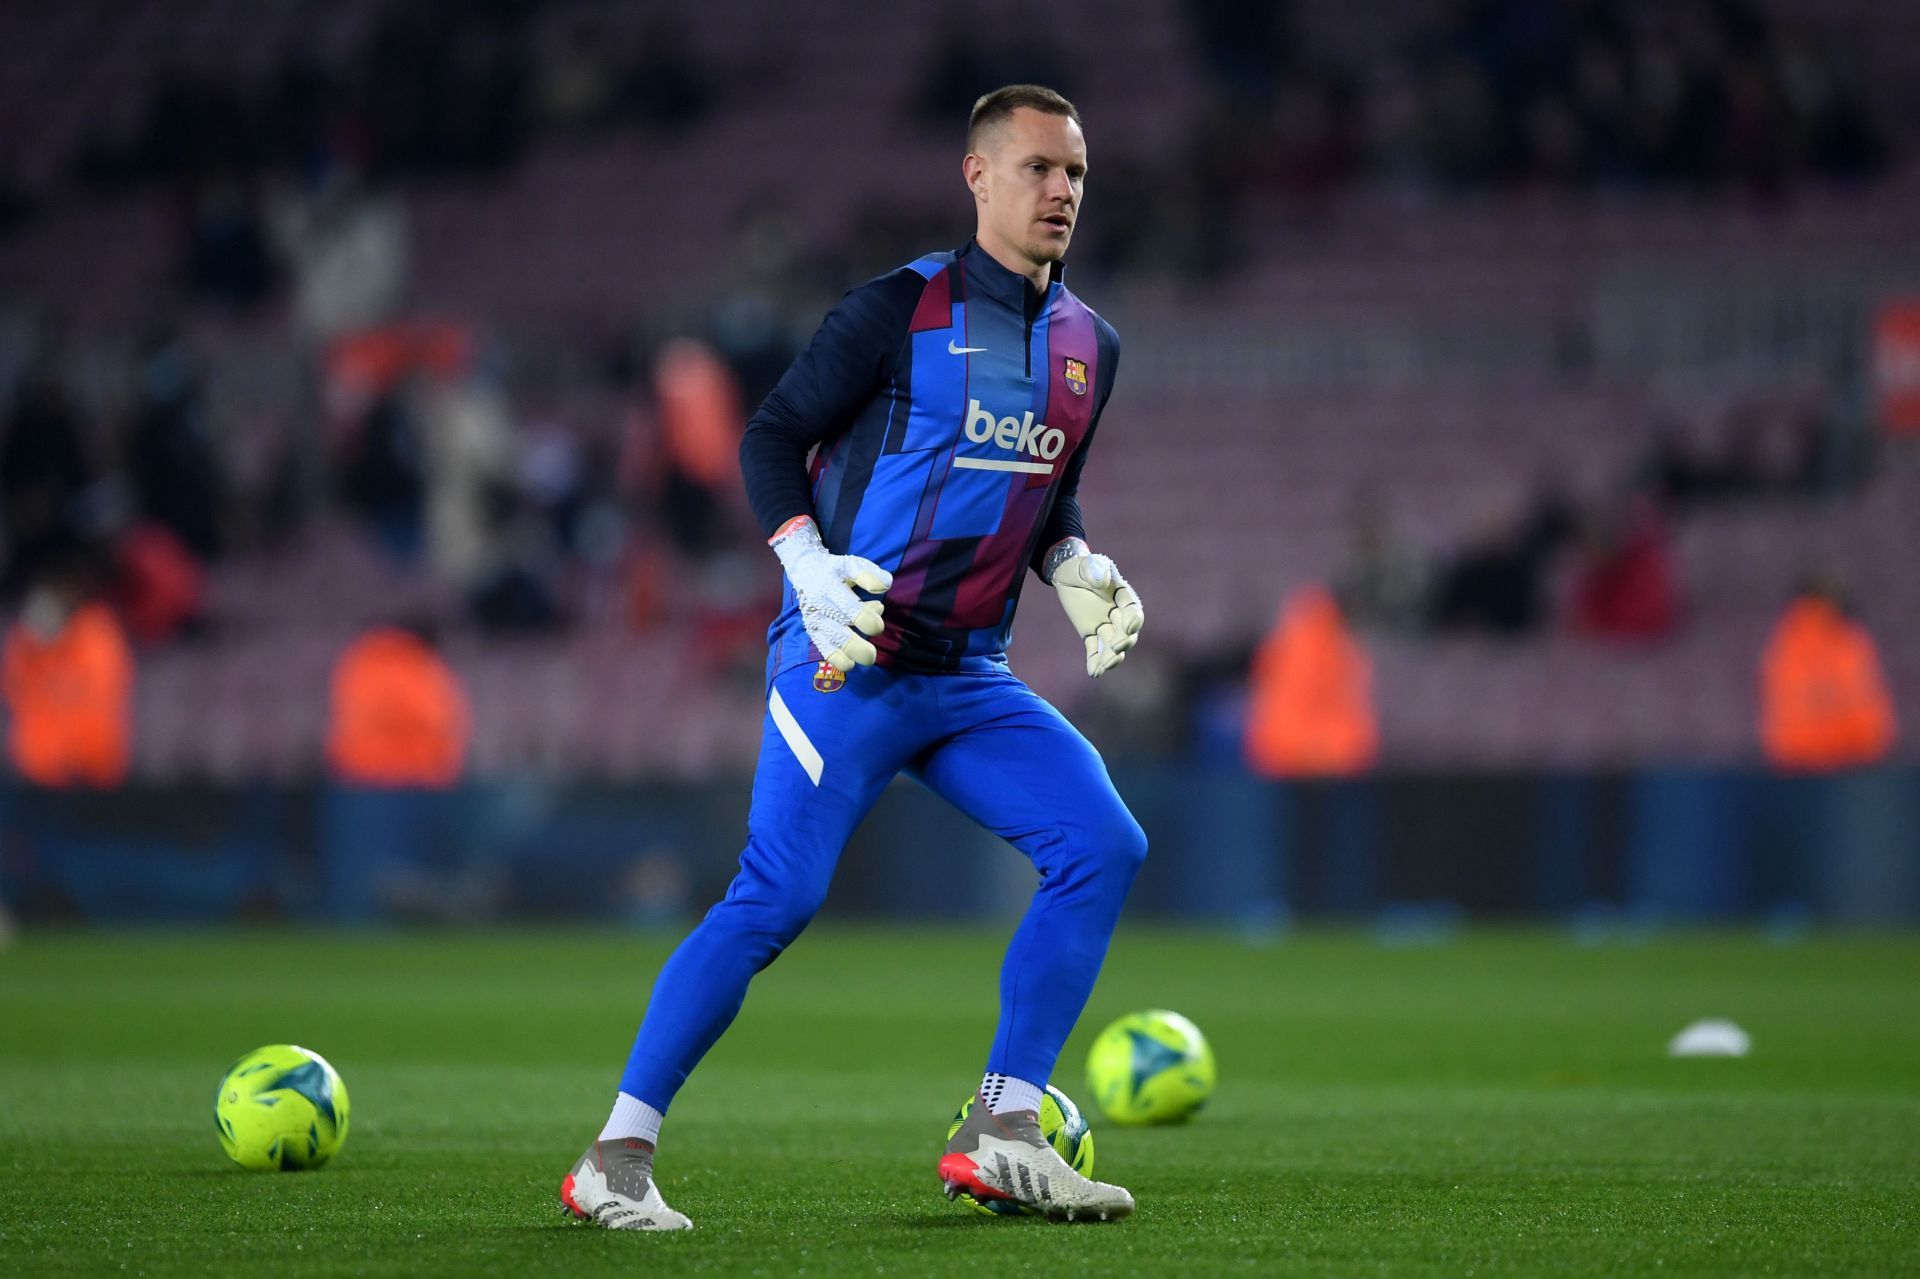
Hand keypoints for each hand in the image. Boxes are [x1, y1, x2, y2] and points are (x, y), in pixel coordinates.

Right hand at [770, 517, 891, 671]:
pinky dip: (833, 656)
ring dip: (844, 652)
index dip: (863, 617)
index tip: (878, 627)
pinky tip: (848, 664)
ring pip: (827, 640)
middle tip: (871, 655)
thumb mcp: (851, 565)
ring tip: (861, 661)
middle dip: (853, 644)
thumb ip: (868, 574)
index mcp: (828, 585)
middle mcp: (818, 604)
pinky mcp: (811, 629)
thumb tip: (884, 585)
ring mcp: (813, 618)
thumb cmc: (835, 569)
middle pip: (834, 628)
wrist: (806, 569)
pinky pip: (821, 645)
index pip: (846, 605)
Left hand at [1051, 549, 1143, 677]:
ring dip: (1111, 656)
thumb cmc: (1080, 567)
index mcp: (1122, 595)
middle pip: (1126, 632)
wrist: (1066, 574)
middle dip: (1124, 641)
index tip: (1128, 628)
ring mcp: (1105, 625)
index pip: (1133, 609)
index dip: (1134, 619)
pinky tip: (1093, 673)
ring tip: (1105, 667)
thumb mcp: (1086, 564)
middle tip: (1116, 649)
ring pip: (1112, 644)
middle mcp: (1118, 613)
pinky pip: (1094, 649)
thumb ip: (1095, 570)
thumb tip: (1103, 580)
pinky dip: (1094, 661)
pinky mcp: (1091, 634)